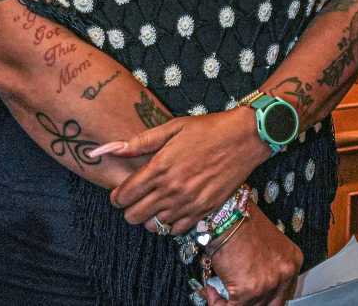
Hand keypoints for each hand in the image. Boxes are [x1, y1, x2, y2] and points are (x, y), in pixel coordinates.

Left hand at [104, 109, 268, 232]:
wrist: (245, 138)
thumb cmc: (210, 129)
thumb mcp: (174, 127)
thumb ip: (141, 141)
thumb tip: (111, 148)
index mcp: (159, 168)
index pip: (123, 196)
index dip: (117, 196)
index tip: (122, 191)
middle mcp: (171, 189)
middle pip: (133, 216)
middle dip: (130, 208)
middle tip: (138, 197)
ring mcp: (187, 203)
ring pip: (152, 226)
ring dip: (150, 216)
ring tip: (157, 202)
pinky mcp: (203, 210)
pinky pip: (176, 230)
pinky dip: (170, 223)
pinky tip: (174, 208)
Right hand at [208, 204, 301, 305]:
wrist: (228, 216)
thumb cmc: (242, 224)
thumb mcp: (266, 247)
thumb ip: (267, 269)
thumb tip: (255, 290)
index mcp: (293, 261)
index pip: (284, 294)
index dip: (264, 299)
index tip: (251, 300)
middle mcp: (286, 273)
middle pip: (271, 304)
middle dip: (251, 304)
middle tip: (233, 301)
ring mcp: (270, 283)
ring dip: (230, 304)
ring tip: (217, 294)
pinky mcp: (250, 290)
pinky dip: (218, 303)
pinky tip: (212, 291)